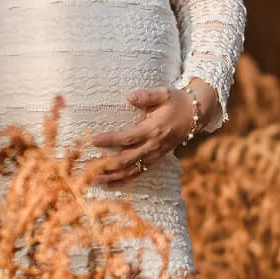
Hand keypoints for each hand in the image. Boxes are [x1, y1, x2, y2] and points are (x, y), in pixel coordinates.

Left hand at [85, 82, 214, 185]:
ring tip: (91, 179)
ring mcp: (154, 156)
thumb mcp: (164, 94)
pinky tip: (107, 184)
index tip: (93, 139)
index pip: (128, 137)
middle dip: (105, 164)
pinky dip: (122, 181)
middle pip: (126, 160)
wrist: (194, 116)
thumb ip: (146, 95)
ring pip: (130, 171)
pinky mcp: (154, 160)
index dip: (110, 140)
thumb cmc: (175, 102)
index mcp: (153, 129)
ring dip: (110, 177)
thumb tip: (129, 95)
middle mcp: (152, 146)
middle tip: (85, 166)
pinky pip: (137, 174)